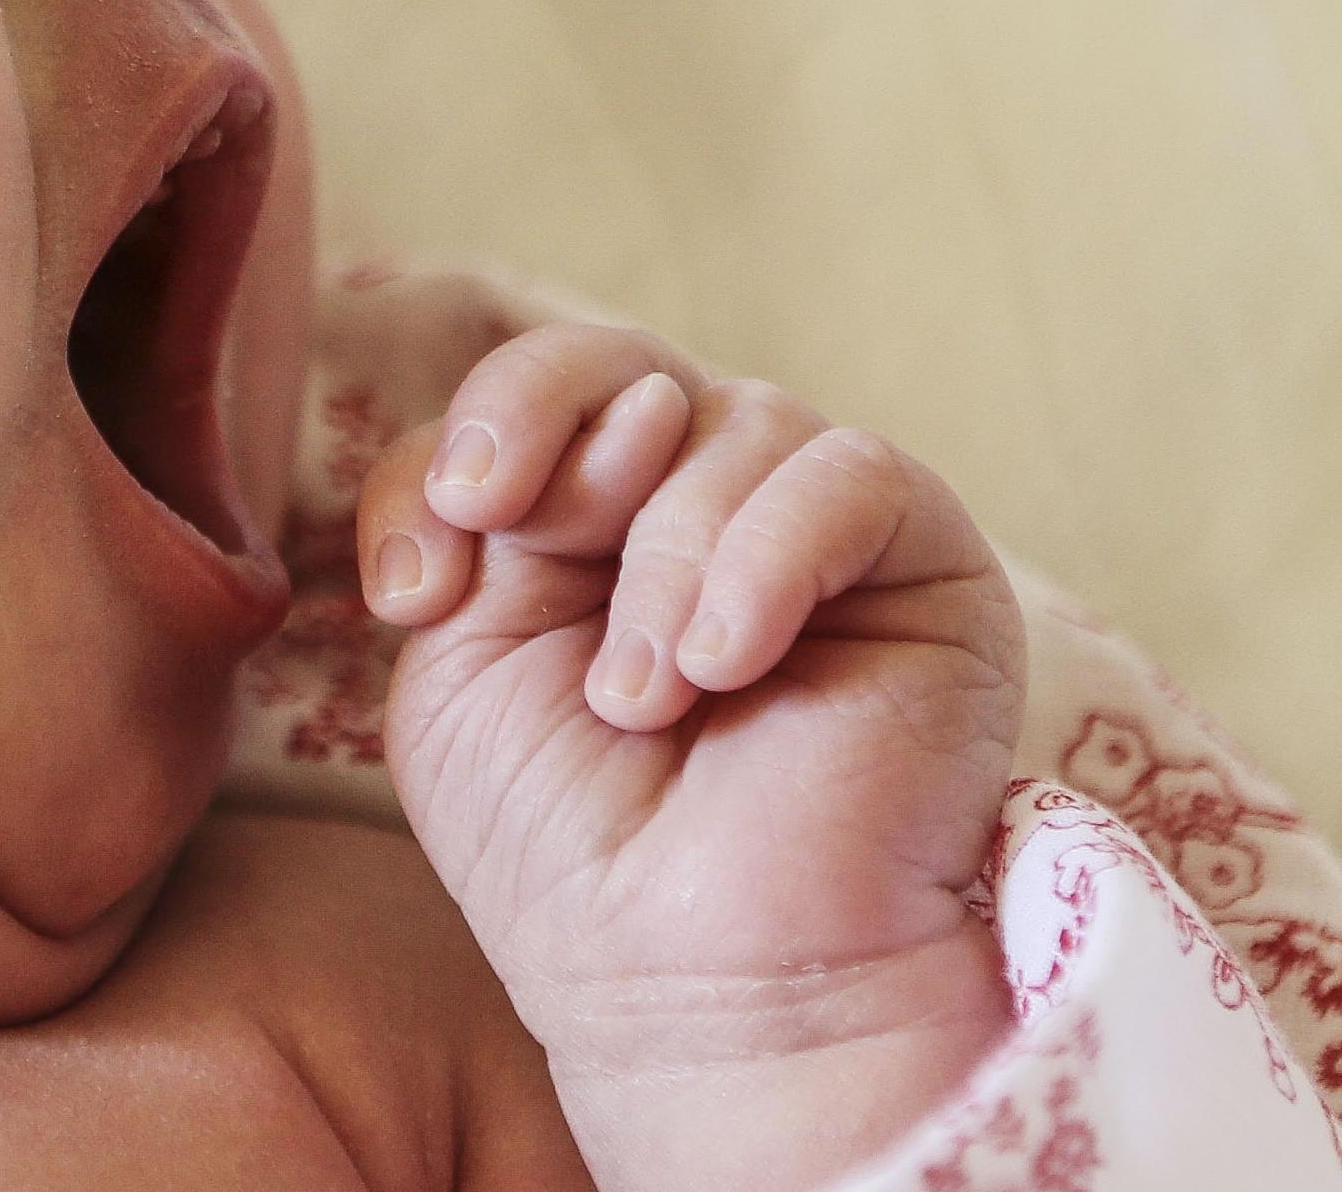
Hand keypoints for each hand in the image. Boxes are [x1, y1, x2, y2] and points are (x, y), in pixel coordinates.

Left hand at [357, 323, 1023, 1191]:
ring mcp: (813, 524)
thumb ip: (470, 521)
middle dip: (545, 437)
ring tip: (643, 700)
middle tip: (511, 537)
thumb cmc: (572, 844)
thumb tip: (574, 429)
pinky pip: (848, 473)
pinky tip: (723, 663)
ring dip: (660, 560)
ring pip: (732, 420)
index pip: (526, 393)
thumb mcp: (456, 664)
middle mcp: (702, 499)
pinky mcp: (924, 562)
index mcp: (585, 517)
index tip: (417, 587)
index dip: (466, 442)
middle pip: (621, 363)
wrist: (702, 978)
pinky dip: (763, 556)